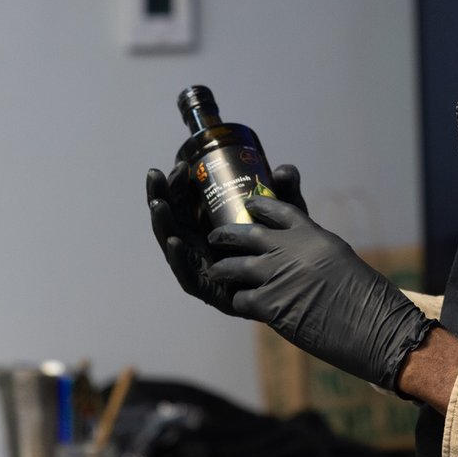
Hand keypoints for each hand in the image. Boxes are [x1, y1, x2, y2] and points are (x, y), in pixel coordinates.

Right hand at [145, 163, 308, 315]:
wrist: (300, 287)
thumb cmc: (287, 247)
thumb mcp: (286, 214)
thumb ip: (286, 191)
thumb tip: (282, 170)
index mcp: (210, 223)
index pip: (185, 201)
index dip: (178, 183)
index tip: (183, 165)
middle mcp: (201, 244)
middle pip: (173, 219)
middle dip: (160, 195)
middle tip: (156, 176)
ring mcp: (203, 267)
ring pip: (173, 243)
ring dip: (162, 222)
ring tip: (159, 203)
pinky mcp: (209, 291)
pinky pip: (187, 277)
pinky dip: (178, 259)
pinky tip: (175, 240)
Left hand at [206, 197, 433, 390]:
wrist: (375, 325)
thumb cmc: (368, 298)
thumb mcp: (341, 260)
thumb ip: (314, 251)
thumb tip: (297, 253)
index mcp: (312, 235)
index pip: (279, 210)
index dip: (259, 205)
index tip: (248, 203)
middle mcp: (291, 249)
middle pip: (247, 233)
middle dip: (227, 233)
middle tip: (216, 235)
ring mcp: (277, 275)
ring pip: (234, 265)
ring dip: (222, 268)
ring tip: (216, 271)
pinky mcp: (270, 304)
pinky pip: (241, 298)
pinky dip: (238, 301)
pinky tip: (239, 303)